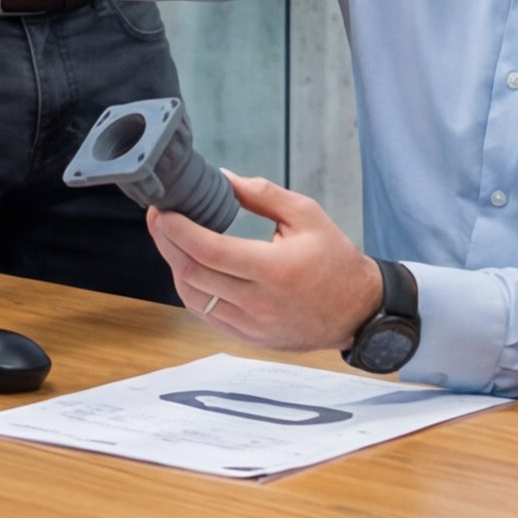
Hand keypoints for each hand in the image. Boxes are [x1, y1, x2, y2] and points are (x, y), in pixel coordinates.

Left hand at [146, 172, 386, 352]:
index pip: (209, 250)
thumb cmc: (335, 260)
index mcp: (274, 269)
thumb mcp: (307, 215)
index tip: (163, 210)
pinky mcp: (249, 338)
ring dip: (175, 267)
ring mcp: (252, 325)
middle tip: (158, 218)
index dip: (178, 229)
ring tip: (172, 241)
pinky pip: (207, 314)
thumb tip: (223, 179)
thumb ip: (263, 195)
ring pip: (194, 297)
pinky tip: (191, 268)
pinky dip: (192, 290)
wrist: (358, 311)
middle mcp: (259, 302)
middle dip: (167, 243)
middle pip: (193, 273)